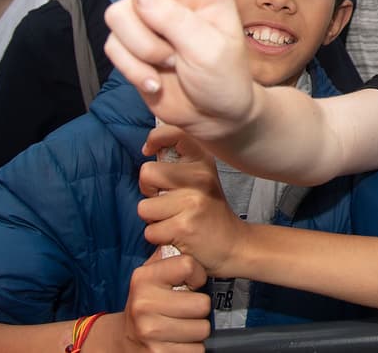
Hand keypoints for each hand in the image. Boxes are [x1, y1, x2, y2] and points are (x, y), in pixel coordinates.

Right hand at [86, 0, 253, 140]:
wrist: (213, 118)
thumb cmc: (226, 80)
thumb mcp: (212, 50)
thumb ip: (176, 20)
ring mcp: (149, 13)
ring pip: (124, 12)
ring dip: (146, 48)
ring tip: (173, 66)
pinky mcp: (129, 38)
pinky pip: (116, 43)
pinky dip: (135, 67)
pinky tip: (158, 80)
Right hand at [115, 251, 210, 351]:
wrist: (124, 340)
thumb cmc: (148, 302)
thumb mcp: (152, 274)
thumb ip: (168, 256)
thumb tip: (187, 229)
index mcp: (143, 278)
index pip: (189, 265)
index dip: (197, 276)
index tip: (189, 282)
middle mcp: (143, 304)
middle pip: (202, 304)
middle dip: (199, 309)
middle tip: (185, 310)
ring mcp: (149, 332)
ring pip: (203, 329)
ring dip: (197, 330)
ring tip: (181, 326)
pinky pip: (197, 351)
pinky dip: (192, 348)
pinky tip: (178, 343)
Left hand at [139, 125, 248, 276]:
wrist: (233, 244)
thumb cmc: (208, 211)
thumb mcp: (201, 180)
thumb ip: (178, 165)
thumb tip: (149, 149)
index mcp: (202, 162)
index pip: (176, 134)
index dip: (156, 138)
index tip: (149, 150)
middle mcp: (199, 178)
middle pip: (147, 173)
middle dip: (148, 190)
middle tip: (165, 201)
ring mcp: (192, 202)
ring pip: (144, 207)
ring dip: (153, 218)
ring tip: (172, 219)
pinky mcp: (184, 227)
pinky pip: (150, 230)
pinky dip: (158, 236)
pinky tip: (176, 235)